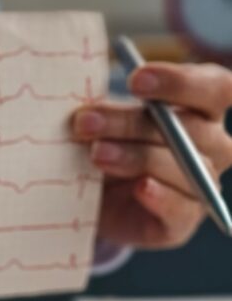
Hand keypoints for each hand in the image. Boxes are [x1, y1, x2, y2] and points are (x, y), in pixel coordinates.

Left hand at [73, 62, 231, 247]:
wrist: (87, 198)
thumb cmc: (102, 143)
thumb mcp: (101, 121)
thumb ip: (105, 108)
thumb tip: (85, 103)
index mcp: (202, 107)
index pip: (216, 87)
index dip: (180, 82)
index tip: (135, 80)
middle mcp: (212, 144)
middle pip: (188, 128)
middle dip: (131, 123)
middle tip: (85, 121)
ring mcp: (201, 184)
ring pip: (184, 167)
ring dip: (136, 157)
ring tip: (96, 154)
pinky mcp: (182, 220)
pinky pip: (181, 208)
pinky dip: (160, 196)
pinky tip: (140, 187)